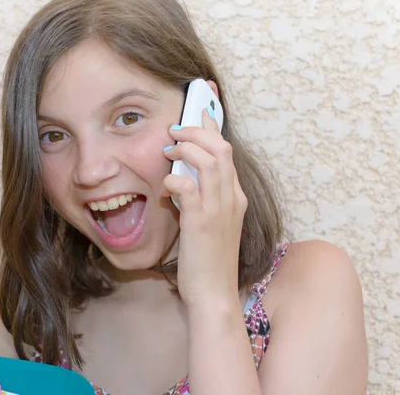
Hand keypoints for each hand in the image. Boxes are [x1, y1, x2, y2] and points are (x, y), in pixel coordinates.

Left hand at [162, 107, 247, 306]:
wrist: (213, 294)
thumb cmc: (206, 260)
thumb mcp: (207, 224)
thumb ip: (198, 199)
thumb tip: (178, 180)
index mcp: (234, 197)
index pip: (226, 151)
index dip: (214, 124)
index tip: (202, 104)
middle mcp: (231, 199)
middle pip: (220, 148)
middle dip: (196, 130)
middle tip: (176, 129)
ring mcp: (218, 210)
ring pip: (209, 161)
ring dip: (185, 149)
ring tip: (168, 151)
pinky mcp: (201, 223)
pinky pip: (188, 188)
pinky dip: (174, 181)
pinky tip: (164, 189)